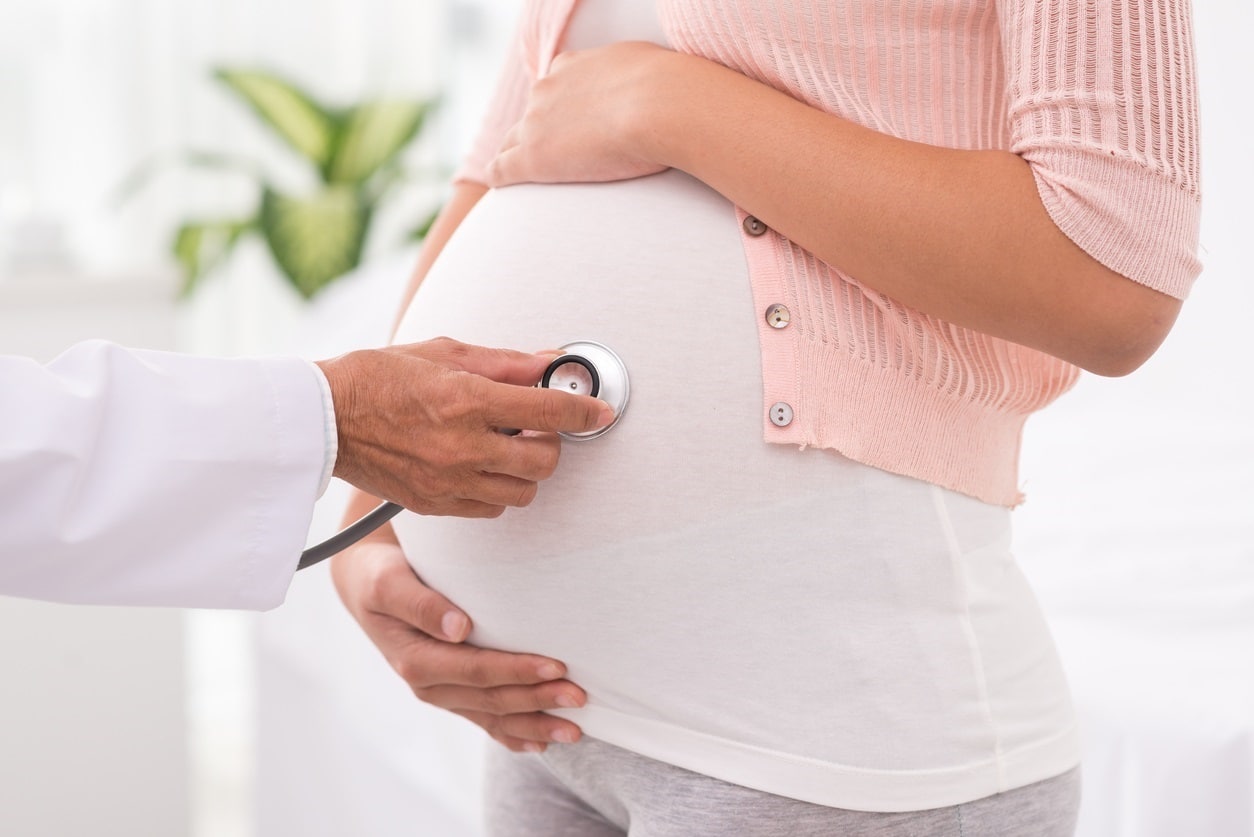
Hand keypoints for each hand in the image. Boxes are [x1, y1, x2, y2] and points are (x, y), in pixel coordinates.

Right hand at [317, 337, 613, 517]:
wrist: (324, 418)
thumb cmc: (379, 376)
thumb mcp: (445, 352)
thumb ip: (506, 363)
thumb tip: (551, 361)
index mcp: (466, 399)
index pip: (548, 410)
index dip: (585, 410)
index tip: (600, 410)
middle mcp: (462, 446)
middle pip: (544, 461)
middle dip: (552, 442)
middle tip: (538, 424)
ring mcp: (448, 481)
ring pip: (522, 492)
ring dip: (526, 470)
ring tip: (508, 446)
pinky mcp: (434, 505)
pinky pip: (491, 509)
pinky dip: (498, 490)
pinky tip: (483, 466)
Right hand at [331, 539, 585, 751]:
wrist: (367, 582)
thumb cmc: (381, 574)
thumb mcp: (388, 581)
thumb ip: (421, 604)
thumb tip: (459, 628)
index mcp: (415, 660)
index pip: (476, 671)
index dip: (517, 671)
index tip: (558, 666)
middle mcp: (429, 684)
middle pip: (492, 698)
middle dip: (538, 700)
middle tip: (581, 697)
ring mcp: (441, 692)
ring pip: (493, 716)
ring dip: (535, 724)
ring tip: (575, 730)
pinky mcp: (451, 691)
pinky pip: (485, 720)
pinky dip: (515, 734)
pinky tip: (543, 742)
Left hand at [486, 41, 674, 186]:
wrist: (660, 105)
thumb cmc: (668, 88)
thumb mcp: (650, 68)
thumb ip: (637, 79)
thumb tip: (652, 91)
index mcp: (571, 67)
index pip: (553, 90)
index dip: (559, 112)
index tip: (569, 129)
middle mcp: (546, 90)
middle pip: (530, 117)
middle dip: (537, 135)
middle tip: (552, 158)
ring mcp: (535, 123)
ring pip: (510, 143)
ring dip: (515, 157)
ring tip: (519, 180)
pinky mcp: (532, 157)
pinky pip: (501, 169)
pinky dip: (499, 177)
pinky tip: (501, 188)